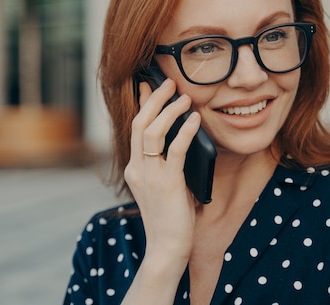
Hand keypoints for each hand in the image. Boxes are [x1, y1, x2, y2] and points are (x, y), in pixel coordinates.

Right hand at [124, 79, 200, 268]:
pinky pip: (175, 149)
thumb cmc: (172, 216)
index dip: (142, 104)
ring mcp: (150, 175)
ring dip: (169, 110)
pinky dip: (185, 130)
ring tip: (184, 97)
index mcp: (134, 169)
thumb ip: (169, 162)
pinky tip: (194, 119)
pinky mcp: (167, 182)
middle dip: (154, 99)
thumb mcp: (166, 184)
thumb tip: (184, 135)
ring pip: (152, 132)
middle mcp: (137, 169)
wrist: (168, 247)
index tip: (148, 84)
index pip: (135, 128)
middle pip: (140, 124)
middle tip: (169, 82)